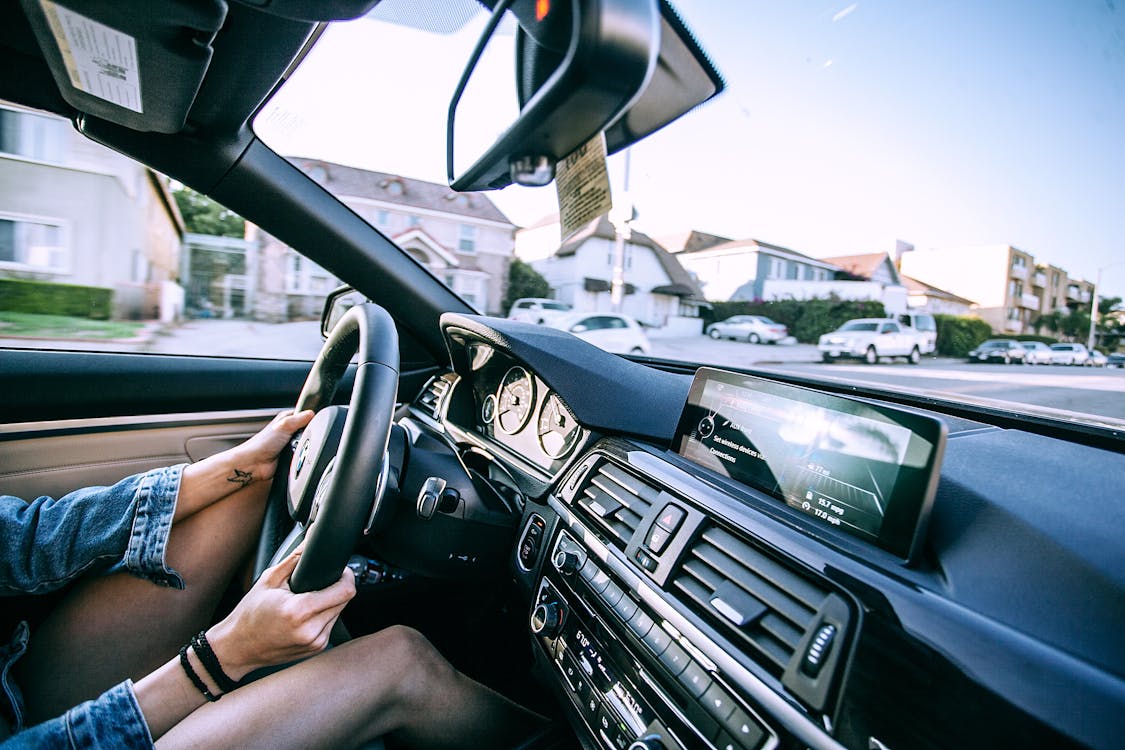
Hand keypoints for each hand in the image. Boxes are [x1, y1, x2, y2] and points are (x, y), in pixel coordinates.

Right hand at [204, 546, 355, 679]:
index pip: (345, 591)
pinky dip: (323, 616)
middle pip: (344, 600)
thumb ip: (295, 557)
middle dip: (335, 588)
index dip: (346, 576)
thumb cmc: (249, 614)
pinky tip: (304, 615)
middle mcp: (311, 630)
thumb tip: (312, 537)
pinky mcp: (316, 648)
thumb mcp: (269, 580)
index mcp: (299, 612)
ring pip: (339, 613)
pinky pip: (330, 625)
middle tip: (315, 585)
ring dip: (330, 603)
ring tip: (306, 601)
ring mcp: (315, 642)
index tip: (339, 570)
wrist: (237, 648)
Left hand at [232, 409, 314, 482]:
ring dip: (304, 447)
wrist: (254, 464)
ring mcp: (290, 444)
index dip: (309, 418)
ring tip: (297, 448)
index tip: (311, 423)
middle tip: (301, 437)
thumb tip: (312, 413)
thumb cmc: (261, 444)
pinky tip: (297, 456)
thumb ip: (299, 418)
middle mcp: (288, 431)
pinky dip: (302, 456)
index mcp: (286, 419)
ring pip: (306, 444)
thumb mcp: (283, 425)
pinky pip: (303, 455)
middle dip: (307, 435)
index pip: (304, 414)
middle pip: (308, 430)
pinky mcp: (292, 457)